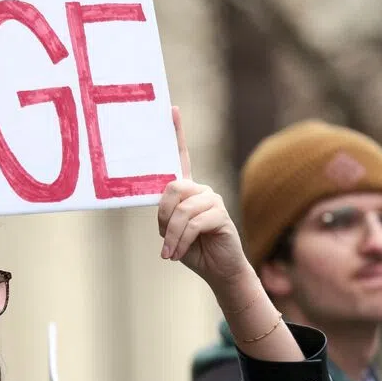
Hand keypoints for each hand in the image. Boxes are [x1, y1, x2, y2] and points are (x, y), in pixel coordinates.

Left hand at [157, 108, 252, 294]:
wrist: (218, 271)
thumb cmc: (192, 250)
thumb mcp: (170, 231)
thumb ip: (165, 213)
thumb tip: (160, 199)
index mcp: (188, 190)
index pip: (181, 156)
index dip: (177, 132)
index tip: (171, 109)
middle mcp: (201, 190)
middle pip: (173, 187)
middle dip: (163, 215)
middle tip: (163, 238)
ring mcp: (213, 200)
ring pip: (182, 210)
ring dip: (171, 235)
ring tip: (170, 252)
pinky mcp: (221, 215)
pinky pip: (193, 223)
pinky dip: (181, 241)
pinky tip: (179, 254)